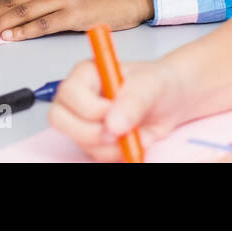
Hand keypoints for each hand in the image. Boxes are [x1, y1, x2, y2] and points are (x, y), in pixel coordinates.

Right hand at [48, 57, 187, 161]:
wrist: (172, 101)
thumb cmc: (158, 83)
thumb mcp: (150, 85)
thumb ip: (133, 101)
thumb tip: (113, 124)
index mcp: (87, 74)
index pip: (69, 93)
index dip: (89, 108)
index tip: (112, 112)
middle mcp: (79, 98)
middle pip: (60, 120)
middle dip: (90, 132)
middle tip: (118, 131)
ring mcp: (84, 121)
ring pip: (80, 142)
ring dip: (110, 145)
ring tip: (134, 132)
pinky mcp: (94, 142)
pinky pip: (96, 156)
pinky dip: (116, 154)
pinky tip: (132, 140)